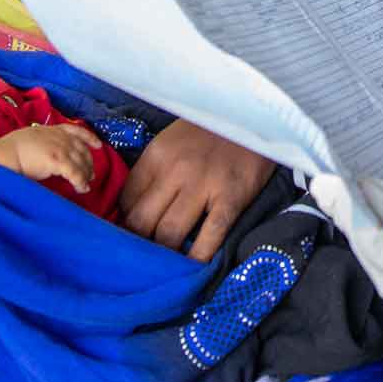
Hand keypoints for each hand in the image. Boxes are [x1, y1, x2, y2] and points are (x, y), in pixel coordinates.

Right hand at [0, 122, 100, 192]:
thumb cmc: (10, 149)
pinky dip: (80, 182)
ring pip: (81, 162)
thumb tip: (46, 153)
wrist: (3, 154)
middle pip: (81, 149)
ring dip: (85, 174)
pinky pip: (75, 173)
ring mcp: (60, 148)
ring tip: (86, 185)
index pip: (75, 130)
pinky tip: (81, 189)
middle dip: (88, 162)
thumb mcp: (30, 138)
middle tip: (90, 175)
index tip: (98, 145)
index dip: (89, 137)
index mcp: (51, 129)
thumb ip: (42, 143)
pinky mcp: (58, 161)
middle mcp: (59, 137)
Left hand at [119, 120, 273, 260]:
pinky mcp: (231, 198)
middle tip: (143, 256)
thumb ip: (153, 170)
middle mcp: (176, 170)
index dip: (125, 223)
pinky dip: (198, 256)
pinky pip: (209, 236)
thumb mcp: (173, 141)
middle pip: (142, 221)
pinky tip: (192, 266)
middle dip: (138, 244)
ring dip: (165, 253)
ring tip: (166, 262)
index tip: (130, 234)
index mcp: (157, 155)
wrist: (257, 115)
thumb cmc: (211, 130)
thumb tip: (131, 209)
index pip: (127, 200)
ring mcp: (204, 185)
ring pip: (170, 233)